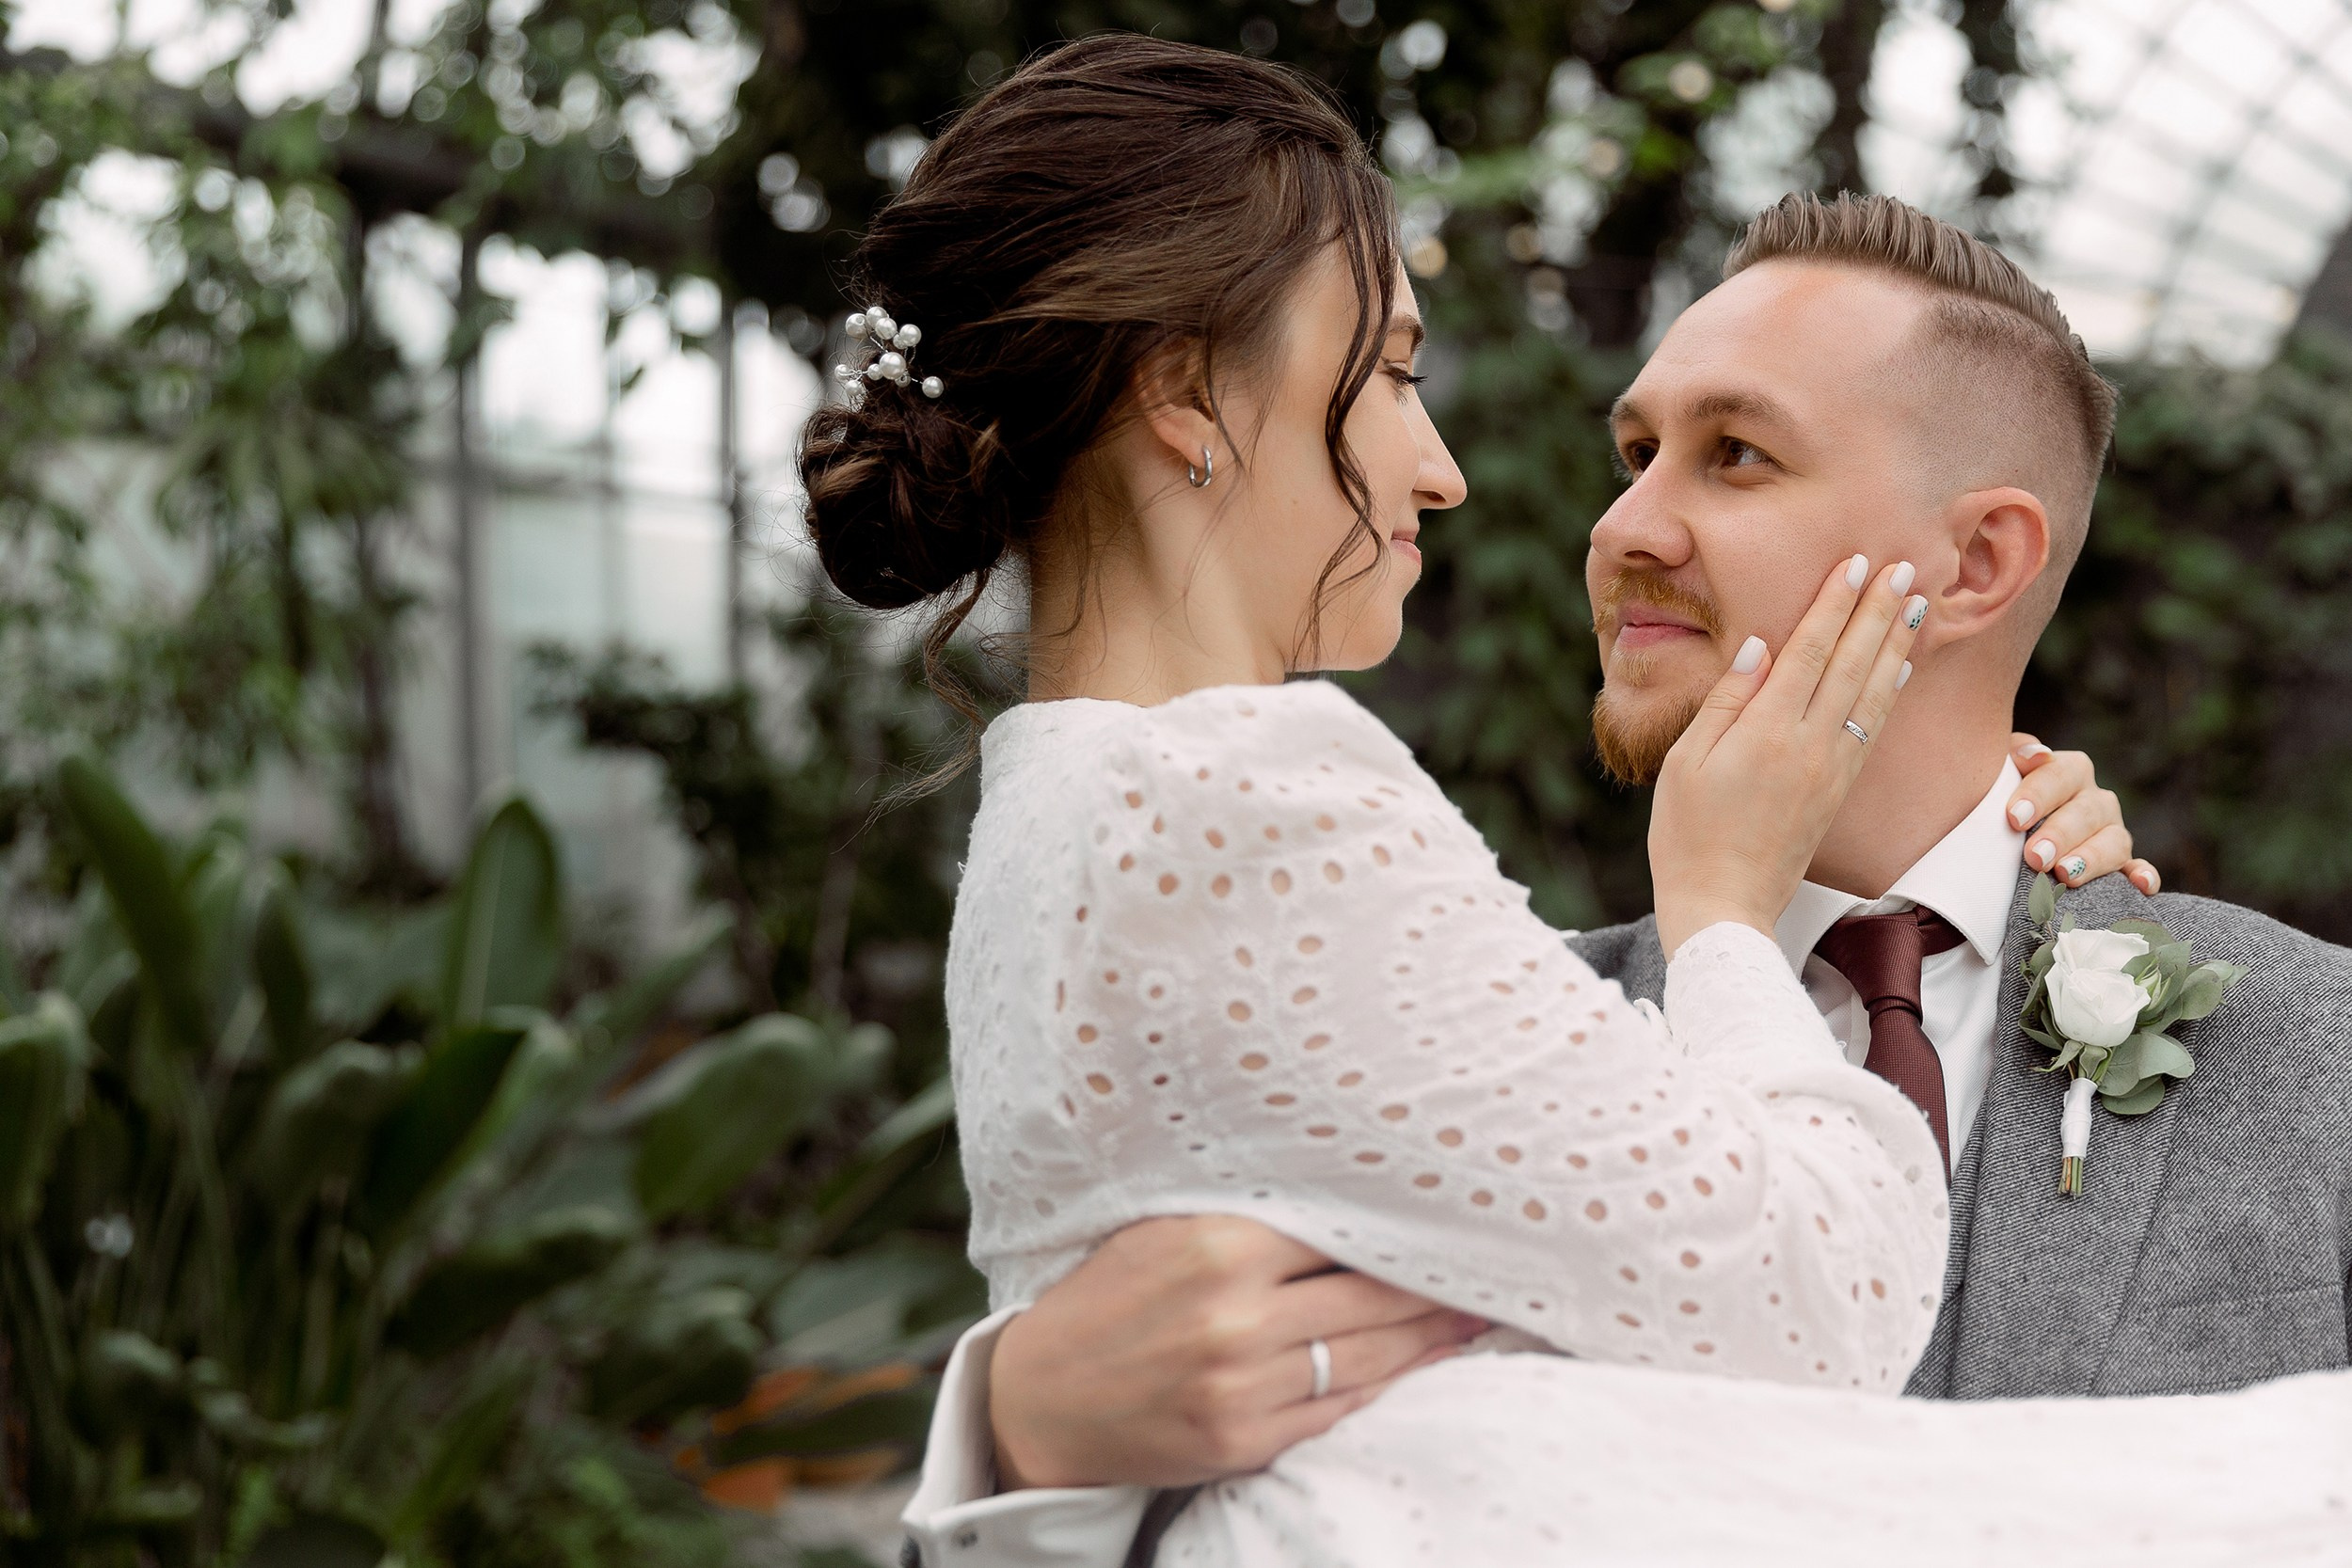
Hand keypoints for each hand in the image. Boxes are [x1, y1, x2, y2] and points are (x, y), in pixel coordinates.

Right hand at [988, 1217, 1484, 1489]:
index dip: (1403, 1223)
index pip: (1340, 1228)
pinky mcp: (1245, 1440)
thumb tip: (1346, 1189)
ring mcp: (1243, 1385)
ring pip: (1369, 1355)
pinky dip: (1392, 1384)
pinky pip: (1341, 1409)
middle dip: (1436, 1281)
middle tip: (1497, 1259)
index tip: (1451, 1206)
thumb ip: (1246, 1212)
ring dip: (1433, 1334)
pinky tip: (1429, 1361)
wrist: (1041, 1399)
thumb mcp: (1162, 1229)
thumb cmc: (1107, 1299)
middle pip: (1371, 1294)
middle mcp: (1235, 1316)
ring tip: (1479, 1308)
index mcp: (1216, 1245)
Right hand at [1650, 554, 1924, 954]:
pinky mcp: (1838, 790)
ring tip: (1915, 602)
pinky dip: (1890, 691)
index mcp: (1767, 731)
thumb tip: (1760, 647)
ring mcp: (1831, 768)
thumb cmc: (1688, 833)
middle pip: (1852, 663)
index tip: (1854, 563)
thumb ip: (1726, 701)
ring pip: (1872, 692)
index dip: (1835, 603)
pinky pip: (1873, 728)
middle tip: (1902, 566)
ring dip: (1896, 643)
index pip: (1810, 650)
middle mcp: (1809, 744)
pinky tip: (1902, 668)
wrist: (1724, 904)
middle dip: (1878, 611)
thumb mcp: (1687, 761)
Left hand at [2004, 734, 2159, 894]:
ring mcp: (2112, 833)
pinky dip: (2143, 876)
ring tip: (2064, 874)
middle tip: (2034, 856)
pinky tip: (2140, 885)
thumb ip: (2012, 756)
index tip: (2013, 817)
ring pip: (2114, 842)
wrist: (2007, 837)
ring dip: (2091, 858)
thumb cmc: (1998, 803)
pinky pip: (2138, 870)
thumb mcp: (2000, 775)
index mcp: (2068, 773)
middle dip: (2060, 834)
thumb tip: (2035, 753)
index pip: (2060, 773)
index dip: (2038, 793)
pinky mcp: (2122, 865)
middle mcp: (2095, 801)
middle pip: (2086, 811)